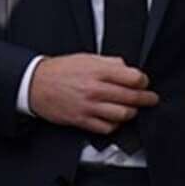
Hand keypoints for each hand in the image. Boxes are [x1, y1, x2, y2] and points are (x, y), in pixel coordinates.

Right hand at [28, 53, 157, 134]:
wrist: (34, 84)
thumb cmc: (58, 71)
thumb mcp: (84, 58)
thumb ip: (108, 62)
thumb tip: (126, 68)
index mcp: (97, 71)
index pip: (133, 78)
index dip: (143, 81)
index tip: (143, 82)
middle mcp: (95, 89)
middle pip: (132, 97)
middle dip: (146, 98)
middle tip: (150, 98)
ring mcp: (89, 107)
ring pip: (123, 115)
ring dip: (132, 112)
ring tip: (132, 108)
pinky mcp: (82, 120)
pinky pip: (108, 127)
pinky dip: (115, 124)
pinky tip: (114, 118)